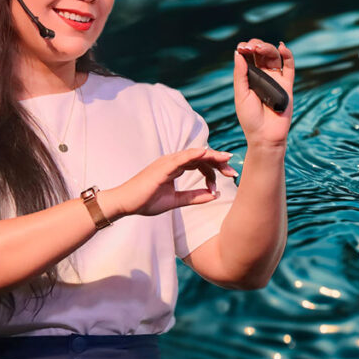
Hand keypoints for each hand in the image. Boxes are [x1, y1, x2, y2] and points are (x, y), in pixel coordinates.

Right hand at [102, 147, 238, 217]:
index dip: (215, 170)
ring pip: (194, 155)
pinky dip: (194, 154)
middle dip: (219, 162)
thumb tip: (214, 195)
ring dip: (212, 157)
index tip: (228, 179)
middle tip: (233, 172)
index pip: (200, 163)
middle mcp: (173, 161)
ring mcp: (167, 162)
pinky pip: (181, 158)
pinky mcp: (162, 167)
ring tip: (227, 160)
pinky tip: (206, 154)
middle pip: (201, 157)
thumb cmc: (145, 201)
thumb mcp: (175, 200)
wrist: (125, 204)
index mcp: (175, 167)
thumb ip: (193, 197)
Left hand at [234, 39, 294, 148]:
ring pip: (274, 56)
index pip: (248, 57)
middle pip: (262, 53)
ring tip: (260, 48)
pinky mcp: (287, 85)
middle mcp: (263, 76)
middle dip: (256, 46)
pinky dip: (288, 55)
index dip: (245, 49)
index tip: (241, 48)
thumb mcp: (241, 95)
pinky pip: (290, 67)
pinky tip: (282, 47)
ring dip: (268, 48)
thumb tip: (237, 53)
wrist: (265, 136)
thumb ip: (240, 74)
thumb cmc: (250, 118)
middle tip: (250, 47)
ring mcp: (276, 79)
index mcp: (249, 77)